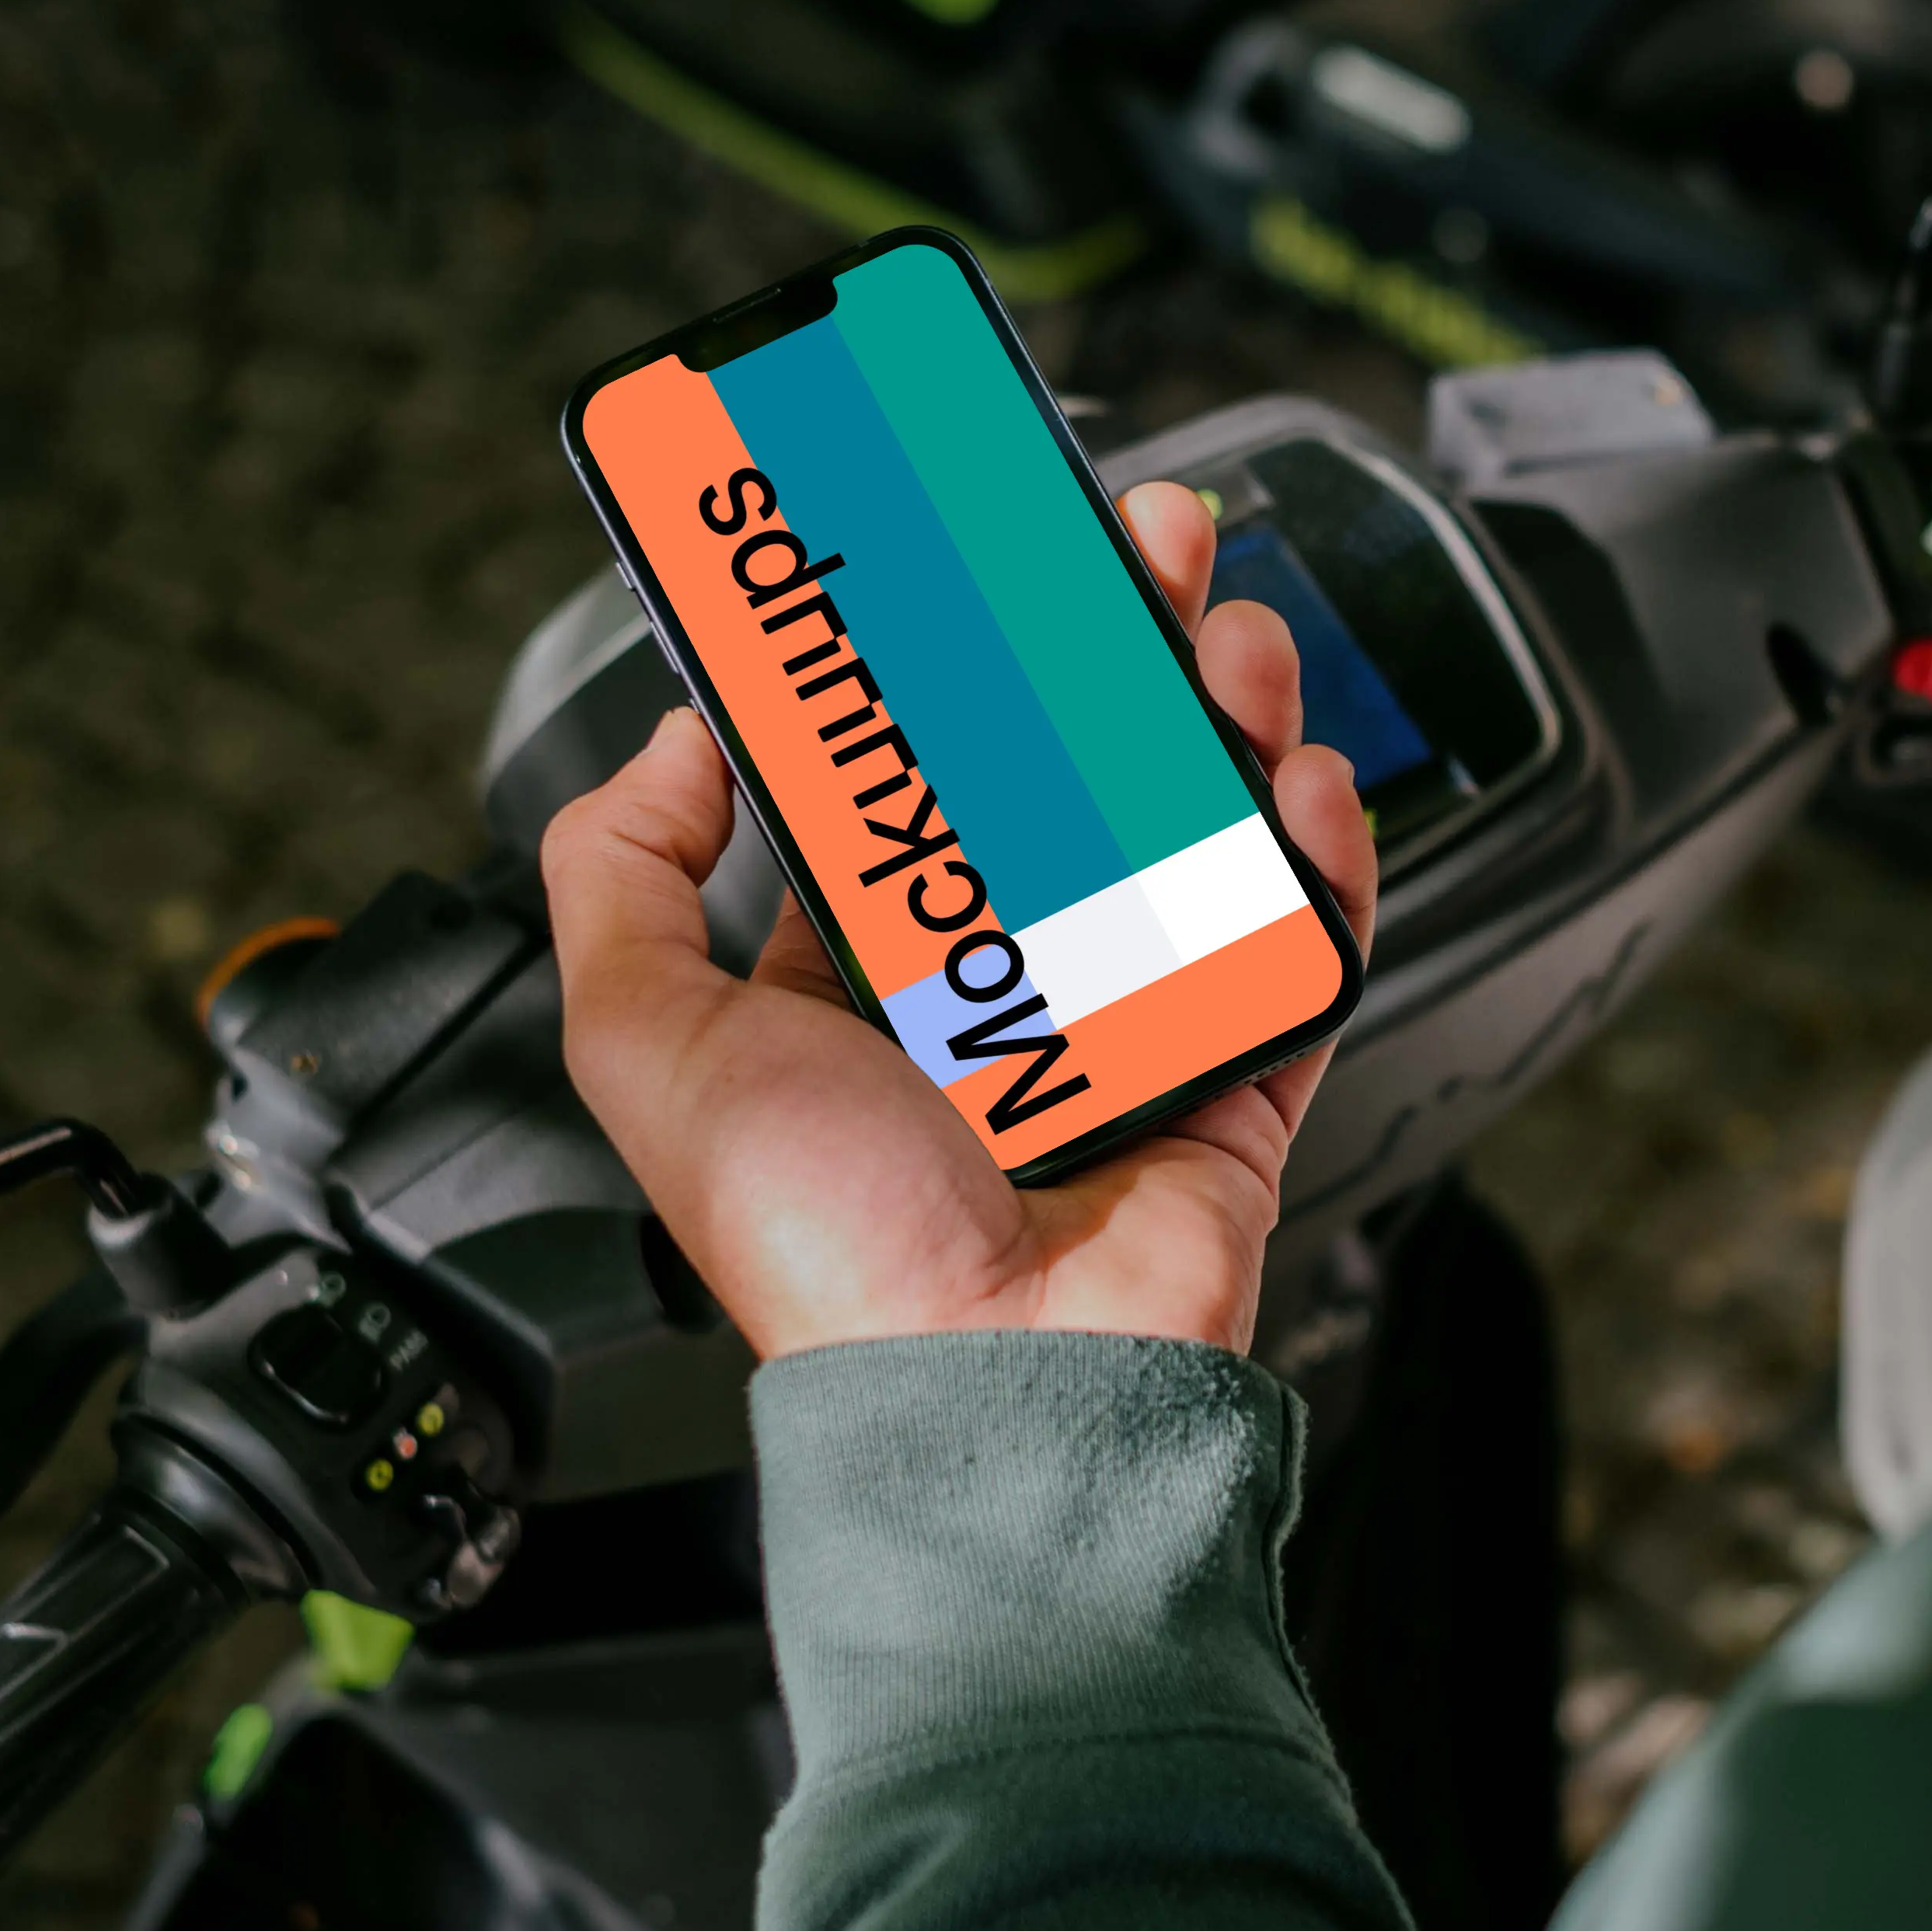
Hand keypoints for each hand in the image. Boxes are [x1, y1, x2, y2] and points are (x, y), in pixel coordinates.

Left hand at [545, 483, 1379, 1360]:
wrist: (986, 1383)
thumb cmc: (821, 1245)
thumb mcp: (643, 1039)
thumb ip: (618, 874)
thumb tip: (675, 738)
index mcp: (864, 980)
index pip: (916, 783)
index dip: (949, 669)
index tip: (971, 567)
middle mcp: (1001, 995)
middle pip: (1075, 776)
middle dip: (1114, 650)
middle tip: (1139, 547)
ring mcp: (1128, 1033)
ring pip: (1197, 833)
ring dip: (1222, 719)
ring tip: (1226, 643)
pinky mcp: (1235, 1080)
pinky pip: (1296, 945)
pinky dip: (1313, 856)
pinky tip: (1294, 784)